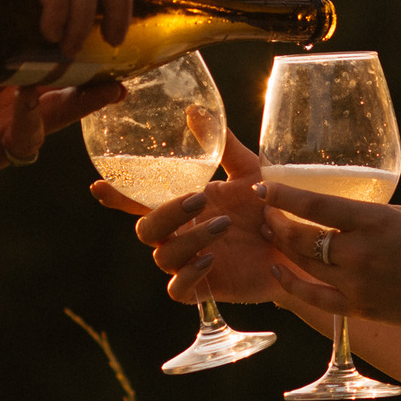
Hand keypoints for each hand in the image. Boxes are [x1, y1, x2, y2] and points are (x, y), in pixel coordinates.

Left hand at [0, 46, 120, 180]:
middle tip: (106, 89)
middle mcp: (17, 121)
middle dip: (85, 104)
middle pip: (61, 117)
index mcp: (24, 93)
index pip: (68, 88)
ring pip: (28, 141)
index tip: (120, 72)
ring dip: (32, 118)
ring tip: (28, 94)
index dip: (94, 84)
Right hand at [90, 134, 293, 307]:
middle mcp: (182, 233)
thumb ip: (223, 144)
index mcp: (185, 204)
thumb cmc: (273, 206)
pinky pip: (178, 289)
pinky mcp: (208, 287)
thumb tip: (194, 110)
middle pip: (146, 229)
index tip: (98, 184)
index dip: (117, 195)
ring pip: (163, 256)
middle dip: (166, 214)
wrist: (303, 247)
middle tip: (200, 199)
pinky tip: (210, 259)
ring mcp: (191, 261)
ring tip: (224, 225)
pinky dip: (188, 275)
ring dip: (189, 239)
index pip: (141, 200)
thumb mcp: (252, 171)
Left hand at [252, 182, 400, 334]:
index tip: (264, 187)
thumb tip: (351, 213)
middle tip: (266, 212)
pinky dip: (292, 285)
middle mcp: (362, 253)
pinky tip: (279, 272)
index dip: (284, 195)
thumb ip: (380, 214)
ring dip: (281, 248)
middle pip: (302, 236)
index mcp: (378, 222)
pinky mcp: (362, 310)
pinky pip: (315, 298)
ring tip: (270, 235)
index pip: (316, 204)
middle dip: (277, 222)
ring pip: (304, 265)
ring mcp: (359, 285)